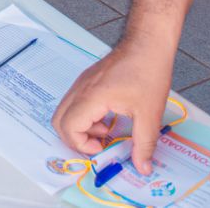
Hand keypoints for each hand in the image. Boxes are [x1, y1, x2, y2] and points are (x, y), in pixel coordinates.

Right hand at [51, 40, 174, 171]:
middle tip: (98, 146)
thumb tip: (142, 166)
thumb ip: (144, 144)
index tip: (103, 148)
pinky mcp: (87, 82)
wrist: (147, 44)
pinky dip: (85, 117)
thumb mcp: (150, 114)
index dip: (82, 145)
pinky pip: (75, 104)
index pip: (69, 127)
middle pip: (59, 121)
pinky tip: (108, 119)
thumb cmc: (148, 71)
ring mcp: (82, 84)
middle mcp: (81, 89)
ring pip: (65, 112)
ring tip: (106, 132)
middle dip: (75, 139)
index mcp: (92, 97)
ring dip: (81, 128)